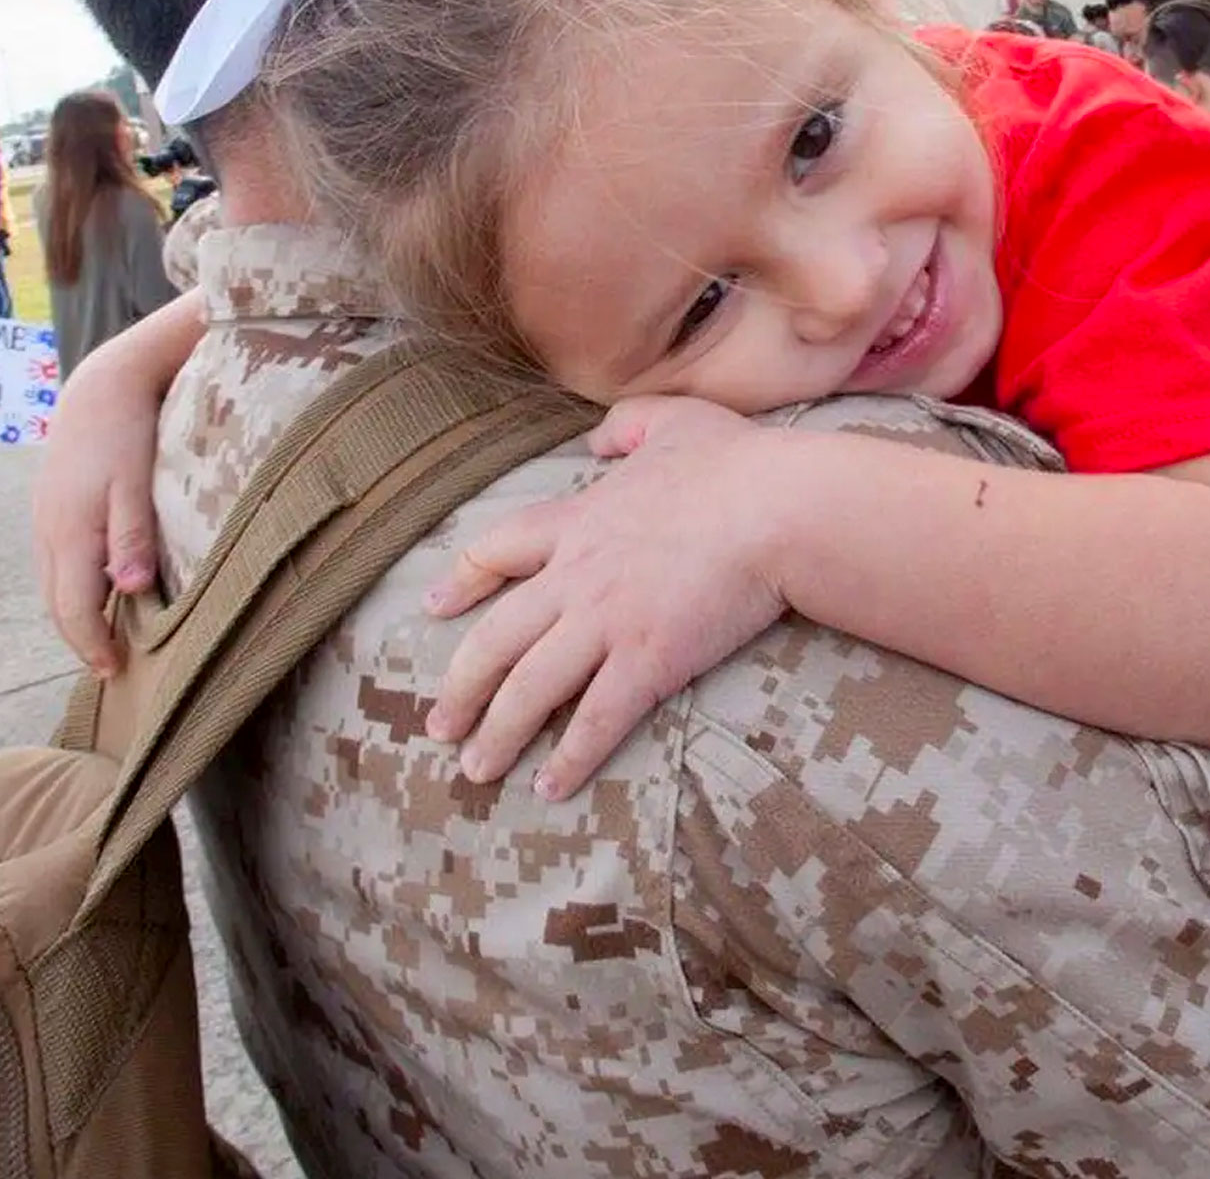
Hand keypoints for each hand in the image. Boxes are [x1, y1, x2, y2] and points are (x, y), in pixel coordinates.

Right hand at [34, 360, 168, 672]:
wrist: (99, 386)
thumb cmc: (126, 433)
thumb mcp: (137, 484)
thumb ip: (133, 537)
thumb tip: (130, 589)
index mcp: (70, 534)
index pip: (73, 609)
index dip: (91, 645)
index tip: (113, 670)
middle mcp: (48, 534)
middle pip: (57, 605)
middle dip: (80, 639)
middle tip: (109, 666)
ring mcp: (43, 521)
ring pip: (53, 585)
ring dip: (74, 615)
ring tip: (105, 638)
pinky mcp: (49, 510)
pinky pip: (56, 563)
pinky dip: (72, 588)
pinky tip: (97, 591)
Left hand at [424, 396, 792, 799]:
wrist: (777, 506)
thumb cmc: (736, 463)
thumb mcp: (672, 422)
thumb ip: (627, 427)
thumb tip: (599, 441)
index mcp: (578, 521)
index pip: (496, 550)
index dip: (461, 581)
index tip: (432, 607)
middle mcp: (576, 577)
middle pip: (495, 638)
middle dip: (460, 689)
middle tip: (438, 726)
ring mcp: (607, 622)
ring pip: (529, 688)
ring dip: (497, 735)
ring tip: (476, 772)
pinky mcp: (646, 661)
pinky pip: (595, 720)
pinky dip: (569, 758)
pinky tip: (551, 789)